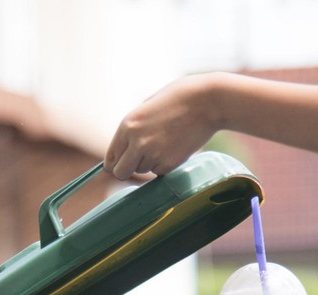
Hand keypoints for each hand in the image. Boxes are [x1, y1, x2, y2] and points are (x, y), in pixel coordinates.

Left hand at [104, 74, 220, 179]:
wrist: (206, 102)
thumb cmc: (178, 99)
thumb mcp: (146, 109)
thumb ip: (132, 130)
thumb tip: (125, 150)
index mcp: (127, 126)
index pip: (110, 159)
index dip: (116, 163)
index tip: (122, 163)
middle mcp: (136, 143)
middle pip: (121, 173)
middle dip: (128, 170)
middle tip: (138, 162)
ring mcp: (153, 155)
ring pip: (142, 171)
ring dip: (148, 163)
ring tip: (163, 143)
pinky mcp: (169, 164)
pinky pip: (158, 172)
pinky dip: (164, 165)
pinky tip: (174, 147)